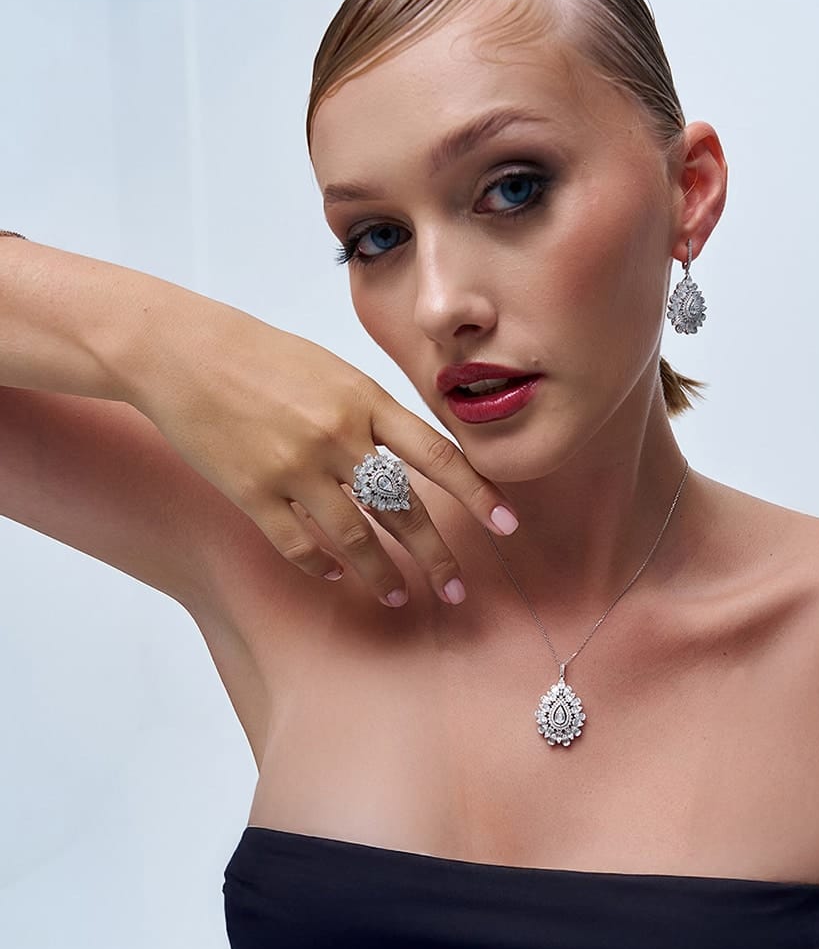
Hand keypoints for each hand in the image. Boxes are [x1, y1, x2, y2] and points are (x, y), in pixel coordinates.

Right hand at [128, 290, 518, 605]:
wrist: (181, 353)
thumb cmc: (261, 356)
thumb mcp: (332, 369)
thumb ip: (373, 413)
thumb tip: (414, 458)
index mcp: (364, 399)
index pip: (438, 456)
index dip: (479, 494)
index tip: (508, 524)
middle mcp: (337, 436)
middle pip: (403, 508)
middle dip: (437, 555)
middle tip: (458, 589)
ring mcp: (295, 467)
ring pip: (356, 537)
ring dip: (383, 574)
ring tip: (400, 595)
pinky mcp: (253, 492)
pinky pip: (300, 544)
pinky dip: (323, 565)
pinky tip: (336, 574)